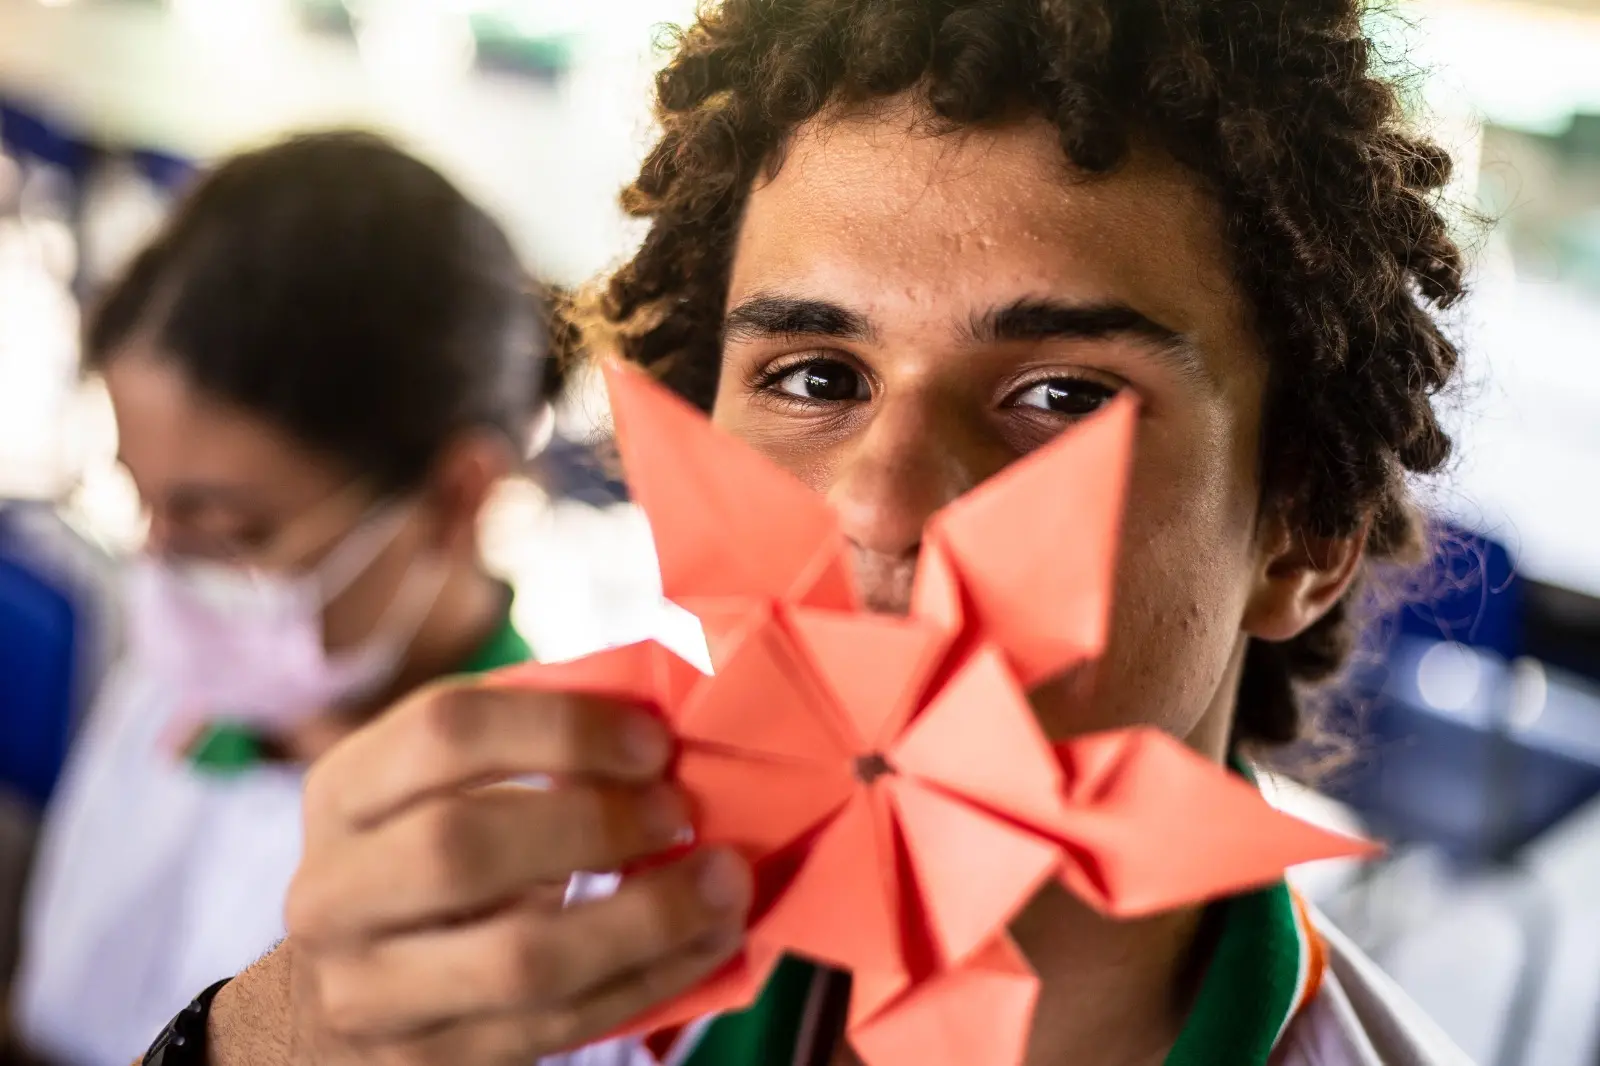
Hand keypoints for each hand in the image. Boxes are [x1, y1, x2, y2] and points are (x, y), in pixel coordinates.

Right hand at [266, 679, 751, 1064]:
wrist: (340, 995)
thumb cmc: (425, 857)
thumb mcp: (438, 788)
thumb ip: (526, 746)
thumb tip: (664, 703)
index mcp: (344, 792)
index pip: (443, 730)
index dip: (561, 726)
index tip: (653, 740)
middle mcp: (334, 892)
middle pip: (462, 846)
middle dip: (595, 823)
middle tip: (680, 811)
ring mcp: (370, 992)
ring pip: (521, 959)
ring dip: (646, 917)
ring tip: (723, 884)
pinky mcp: (426, 1063)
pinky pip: (559, 1024)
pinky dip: (651, 980)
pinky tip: (707, 942)